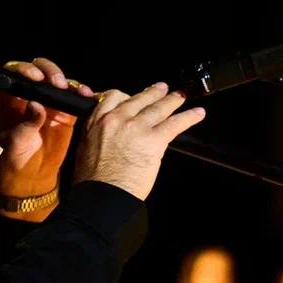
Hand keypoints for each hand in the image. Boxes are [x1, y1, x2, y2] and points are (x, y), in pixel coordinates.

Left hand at [0, 57, 93, 216]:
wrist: (31, 178)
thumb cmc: (13, 160)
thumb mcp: (15, 143)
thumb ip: (25, 124)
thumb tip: (36, 105)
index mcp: (9, 99)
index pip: (15, 73)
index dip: (25, 70)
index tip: (35, 77)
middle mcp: (28, 95)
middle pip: (39, 70)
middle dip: (49, 72)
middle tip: (58, 83)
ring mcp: (47, 102)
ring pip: (58, 81)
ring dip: (67, 82)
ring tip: (74, 90)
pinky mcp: (64, 112)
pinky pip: (73, 98)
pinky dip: (80, 94)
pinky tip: (85, 95)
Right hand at [73, 83, 205, 199]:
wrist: (102, 194)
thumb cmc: (92, 180)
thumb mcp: (85, 149)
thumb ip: (97, 135)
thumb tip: (106, 136)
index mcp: (97, 122)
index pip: (114, 97)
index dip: (128, 95)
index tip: (134, 96)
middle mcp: (117, 119)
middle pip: (139, 99)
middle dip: (154, 93)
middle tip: (162, 89)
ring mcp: (136, 127)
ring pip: (158, 107)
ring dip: (173, 100)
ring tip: (180, 96)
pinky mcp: (153, 139)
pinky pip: (174, 123)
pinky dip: (189, 117)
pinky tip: (197, 113)